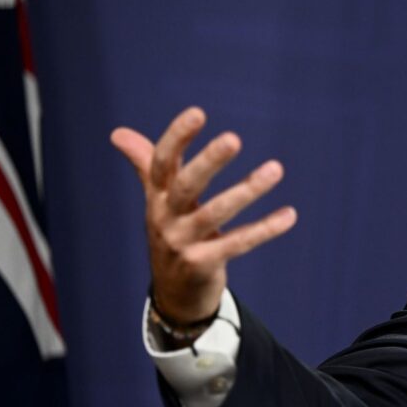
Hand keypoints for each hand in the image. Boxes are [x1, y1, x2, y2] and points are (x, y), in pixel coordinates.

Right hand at [110, 107, 296, 322]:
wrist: (174, 294)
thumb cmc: (172, 234)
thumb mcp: (158, 200)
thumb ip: (146, 164)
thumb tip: (117, 132)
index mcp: (157, 197)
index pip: (161, 162)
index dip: (176, 137)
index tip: (198, 112)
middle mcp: (165, 218)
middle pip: (186, 185)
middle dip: (208, 161)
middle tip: (234, 138)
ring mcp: (182, 243)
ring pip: (215, 213)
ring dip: (247, 190)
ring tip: (275, 169)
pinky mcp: (202, 265)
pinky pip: (237, 244)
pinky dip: (264, 229)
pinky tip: (289, 214)